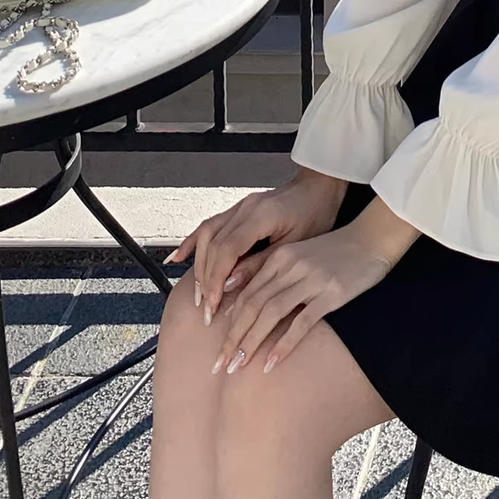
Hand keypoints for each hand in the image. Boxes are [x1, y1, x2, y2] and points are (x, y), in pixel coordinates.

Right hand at [166, 170, 347, 324]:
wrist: (320, 188)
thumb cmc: (316, 215)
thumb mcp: (295, 246)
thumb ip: (262, 264)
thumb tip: (230, 285)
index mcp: (261, 215)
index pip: (227, 250)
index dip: (216, 279)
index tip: (212, 305)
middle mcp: (245, 207)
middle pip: (212, 244)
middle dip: (205, 279)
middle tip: (205, 310)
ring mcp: (239, 206)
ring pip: (207, 235)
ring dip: (199, 266)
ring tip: (198, 295)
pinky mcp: (238, 209)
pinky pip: (210, 225)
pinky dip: (193, 242)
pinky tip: (178, 257)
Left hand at [210, 217, 407, 378]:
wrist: (374, 238)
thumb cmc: (337, 252)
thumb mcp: (301, 257)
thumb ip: (275, 276)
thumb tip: (245, 307)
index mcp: (281, 257)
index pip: (246, 294)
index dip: (228, 323)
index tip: (218, 349)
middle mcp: (291, 266)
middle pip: (252, 305)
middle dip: (233, 338)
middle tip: (221, 366)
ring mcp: (311, 279)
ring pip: (270, 313)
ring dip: (250, 342)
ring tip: (238, 366)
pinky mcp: (331, 293)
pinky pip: (301, 321)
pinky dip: (283, 343)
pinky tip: (271, 362)